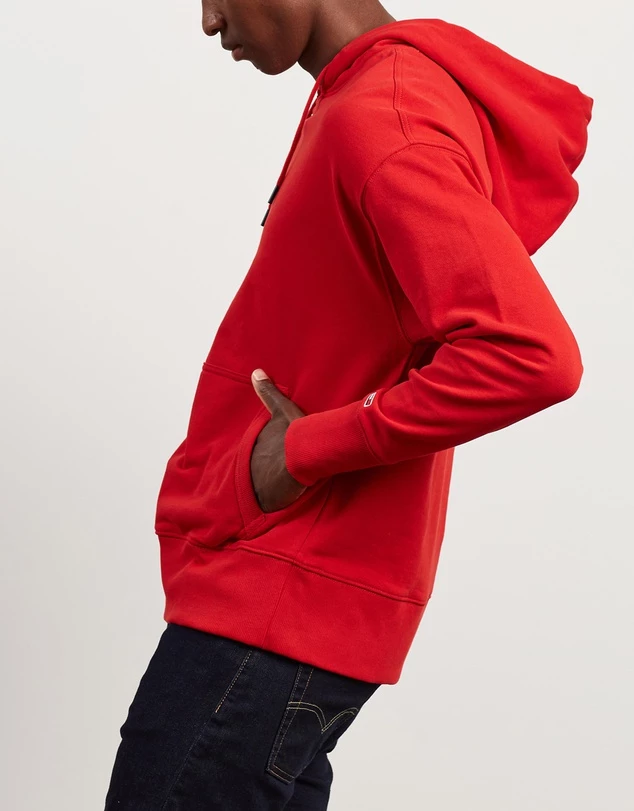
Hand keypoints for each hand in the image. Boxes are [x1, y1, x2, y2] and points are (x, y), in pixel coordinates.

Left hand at [249, 368, 306, 512]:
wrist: (304, 455)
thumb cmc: (295, 432)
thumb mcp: (282, 409)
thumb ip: (268, 392)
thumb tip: (256, 372)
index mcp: (254, 445)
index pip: (254, 453)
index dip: (264, 455)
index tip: (271, 459)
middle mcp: (252, 464)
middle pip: (255, 470)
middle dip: (262, 472)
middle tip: (275, 475)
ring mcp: (258, 482)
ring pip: (259, 487)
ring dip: (267, 489)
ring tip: (279, 492)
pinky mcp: (269, 499)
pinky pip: (268, 503)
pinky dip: (273, 503)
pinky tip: (280, 505)